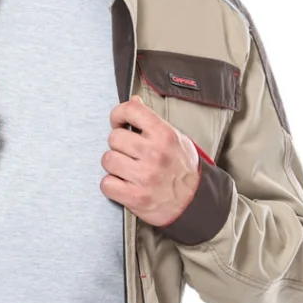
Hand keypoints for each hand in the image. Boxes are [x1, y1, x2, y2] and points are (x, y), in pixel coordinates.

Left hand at [100, 96, 200, 226]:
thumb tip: (134, 101)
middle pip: (114, 137)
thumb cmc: (183, 169)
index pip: (131, 110)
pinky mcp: (136, 197)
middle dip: (118, 145)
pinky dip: (111, 185)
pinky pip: (106, 184)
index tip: (118, 122)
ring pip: (108, 160)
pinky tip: (123, 184)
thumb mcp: (176, 138)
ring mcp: (145, 177)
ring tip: (127, 169)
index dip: (118, 114)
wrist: (195, 201)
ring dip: (114, 165)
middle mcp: (155, 154)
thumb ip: (152, 121)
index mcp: (165, 135)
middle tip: (128, 153)